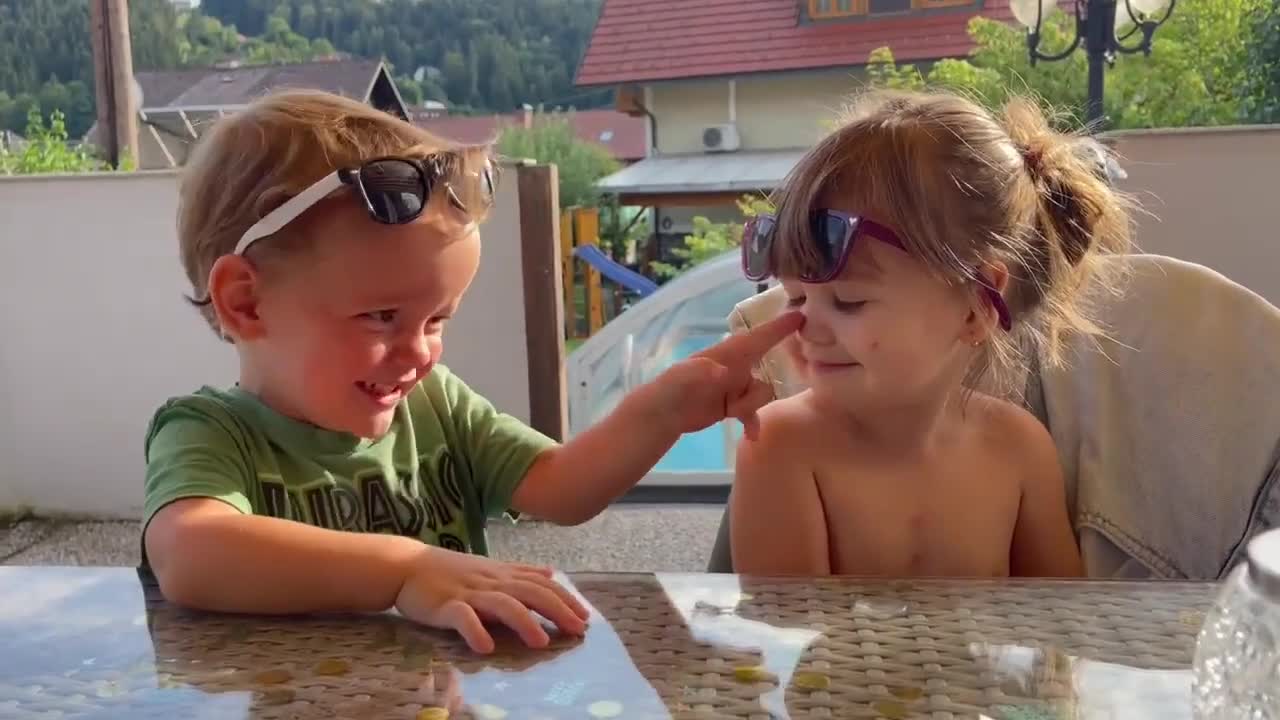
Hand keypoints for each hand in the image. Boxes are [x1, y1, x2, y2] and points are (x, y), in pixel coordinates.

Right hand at [394, 545, 589, 653]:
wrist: (407, 565)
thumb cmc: (451, 570)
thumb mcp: (490, 567)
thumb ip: (520, 572)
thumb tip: (552, 573)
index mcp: (503, 574)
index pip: (541, 584)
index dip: (565, 599)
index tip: (586, 617)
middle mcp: (491, 582)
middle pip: (530, 592)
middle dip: (557, 611)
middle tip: (578, 631)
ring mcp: (468, 593)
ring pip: (502, 604)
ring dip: (523, 622)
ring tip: (541, 642)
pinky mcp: (445, 605)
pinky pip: (462, 617)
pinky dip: (475, 631)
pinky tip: (486, 647)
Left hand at [647, 311, 802, 440]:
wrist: (664, 414)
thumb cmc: (672, 388)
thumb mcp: (684, 376)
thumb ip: (702, 372)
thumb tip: (722, 372)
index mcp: (727, 354)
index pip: (758, 337)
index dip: (779, 326)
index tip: (801, 315)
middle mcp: (736, 367)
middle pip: (765, 369)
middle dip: (760, 384)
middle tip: (755, 394)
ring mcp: (735, 386)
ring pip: (761, 394)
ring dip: (751, 406)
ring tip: (732, 413)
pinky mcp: (733, 405)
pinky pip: (753, 412)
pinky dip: (753, 422)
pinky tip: (751, 435)